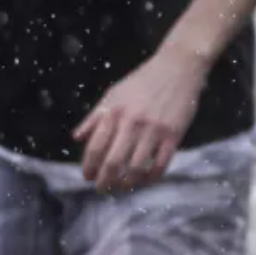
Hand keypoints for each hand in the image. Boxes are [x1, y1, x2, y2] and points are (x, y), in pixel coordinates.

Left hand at [73, 47, 209, 192]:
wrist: (179, 66)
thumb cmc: (143, 80)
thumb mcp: (113, 94)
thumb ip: (94, 117)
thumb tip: (76, 138)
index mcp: (114, 113)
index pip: (95, 148)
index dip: (89, 167)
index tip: (88, 177)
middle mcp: (132, 123)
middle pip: (113, 162)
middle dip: (105, 181)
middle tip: (103, 188)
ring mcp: (155, 129)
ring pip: (136, 167)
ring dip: (127, 183)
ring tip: (123, 186)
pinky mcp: (174, 134)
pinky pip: (161, 163)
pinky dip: (152, 176)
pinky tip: (146, 178)